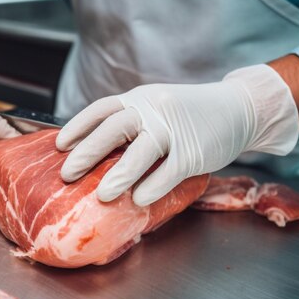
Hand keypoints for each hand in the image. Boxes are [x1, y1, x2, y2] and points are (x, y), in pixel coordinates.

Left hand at [56, 65, 298, 205]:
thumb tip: (93, 152)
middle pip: (115, 128)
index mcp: (139, 99)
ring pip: (142, 150)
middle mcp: (153, 109)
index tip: (59, 145)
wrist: (238, 107)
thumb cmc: (188, 114)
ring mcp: (174, 129)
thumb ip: (131, 124)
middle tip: (67, 173)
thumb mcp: (155, 107)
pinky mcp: (194, 151)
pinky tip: (138, 199)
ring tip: (101, 194)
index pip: (102, 109)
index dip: (79, 126)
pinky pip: (170, 171)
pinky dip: (152, 186)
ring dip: (119, 174)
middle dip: (88, 152)